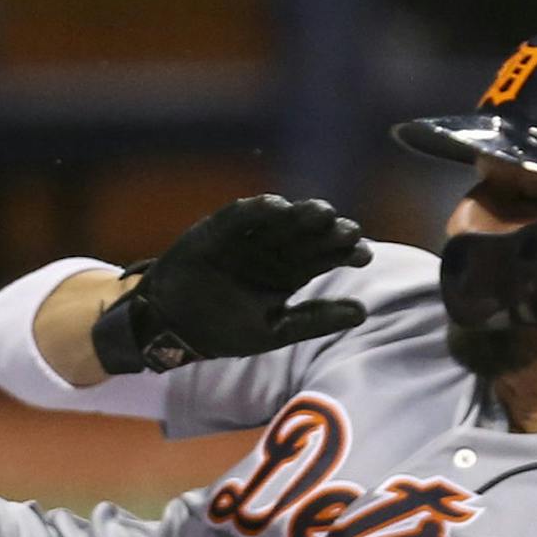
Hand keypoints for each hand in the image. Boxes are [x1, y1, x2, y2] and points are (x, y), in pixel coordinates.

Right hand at [93, 195, 370, 374]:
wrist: (172, 327)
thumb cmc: (224, 330)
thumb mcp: (274, 330)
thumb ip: (315, 319)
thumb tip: (364, 313)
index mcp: (293, 272)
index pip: (328, 256)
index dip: (347, 252)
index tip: (364, 255)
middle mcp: (275, 250)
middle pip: (310, 234)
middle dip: (330, 231)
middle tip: (349, 231)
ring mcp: (248, 237)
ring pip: (282, 220)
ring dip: (301, 214)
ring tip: (322, 212)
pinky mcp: (218, 229)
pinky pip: (239, 215)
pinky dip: (257, 209)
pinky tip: (277, 206)